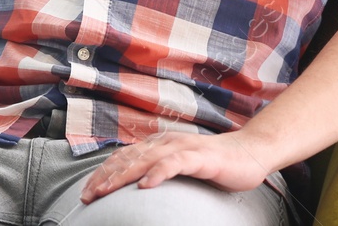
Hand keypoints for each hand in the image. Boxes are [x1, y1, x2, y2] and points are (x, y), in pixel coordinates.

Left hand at [78, 130, 273, 203]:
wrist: (250, 152)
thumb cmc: (214, 163)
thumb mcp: (180, 166)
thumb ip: (159, 170)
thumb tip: (136, 186)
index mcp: (158, 145)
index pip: (123, 157)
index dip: (103, 173)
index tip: (87, 191)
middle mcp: (165, 142)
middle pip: (127, 158)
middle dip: (105, 177)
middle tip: (88, 196)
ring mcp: (182, 148)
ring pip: (145, 160)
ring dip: (123, 176)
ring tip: (105, 191)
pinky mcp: (200, 157)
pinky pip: (174, 163)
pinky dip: (158, 173)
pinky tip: (145, 186)